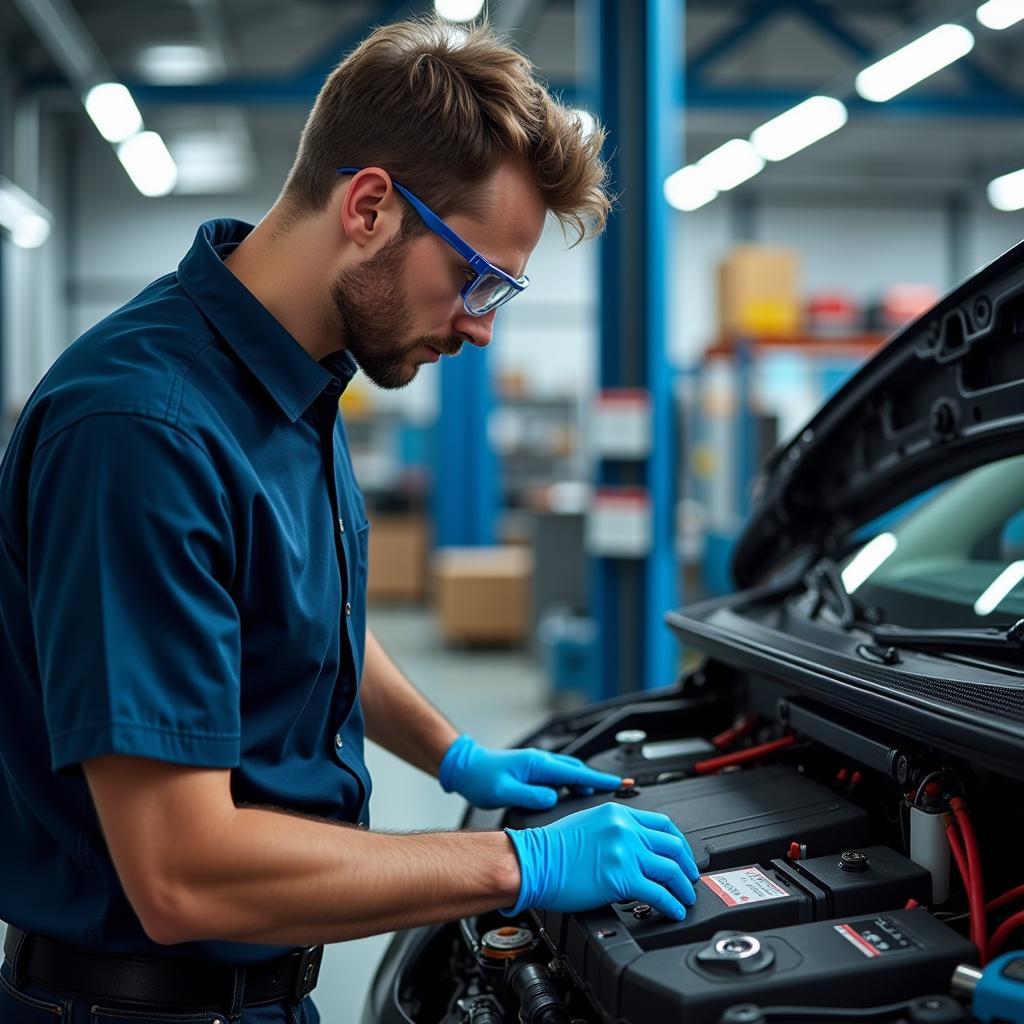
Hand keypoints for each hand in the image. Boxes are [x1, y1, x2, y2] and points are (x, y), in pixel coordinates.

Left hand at [438, 734, 621, 809]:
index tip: (621, 783)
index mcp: (538, 764)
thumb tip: (552, 800)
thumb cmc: (481, 779)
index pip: (577, 773)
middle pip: (578, 771)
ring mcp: (537, 765)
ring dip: (584, 783)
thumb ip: (532, 797)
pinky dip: (571, 784)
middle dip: (598, 781)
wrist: (465, 768)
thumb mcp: (505, 792)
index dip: (600, 780)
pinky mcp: (532, 771)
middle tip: (618, 791)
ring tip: (597, 798)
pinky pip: (559, 777)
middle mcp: (541, 762)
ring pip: (569, 774)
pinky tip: (572, 796)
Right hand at [504, 803, 698, 918]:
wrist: (533, 862)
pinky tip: (674, 910)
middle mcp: (625, 829)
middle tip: (689, 879)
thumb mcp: (589, 822)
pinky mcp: (622, 878)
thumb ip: (615, 829)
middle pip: (672, 846)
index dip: (678, 842)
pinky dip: (672, 904)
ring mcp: (625, 853)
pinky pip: (659, 893)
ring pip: (671, 870)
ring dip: (683, 888)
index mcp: (618, 813)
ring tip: (685, 898)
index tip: (682, 855)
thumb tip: (634, 846)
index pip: (663, 823)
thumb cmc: (551, 847)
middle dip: (686, 865)